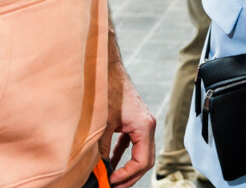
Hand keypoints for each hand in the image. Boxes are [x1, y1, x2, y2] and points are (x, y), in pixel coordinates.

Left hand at [97, 61, 155, 187]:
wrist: (107, 69)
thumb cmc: (107, 91)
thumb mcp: (102, 125)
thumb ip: (103, 149)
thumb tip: (99, 169)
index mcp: (144, 126)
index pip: (142, 161)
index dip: (126, 175)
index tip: (110, 180)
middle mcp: (147, 125)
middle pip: (146, 160)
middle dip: (130, 176)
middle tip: (113, 186)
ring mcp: (142, 123)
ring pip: (141, 153)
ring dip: (128, 167)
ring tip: (113, 179)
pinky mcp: (135, 121)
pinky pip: (134, 143)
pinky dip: (124, 154)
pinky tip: (112, 161)